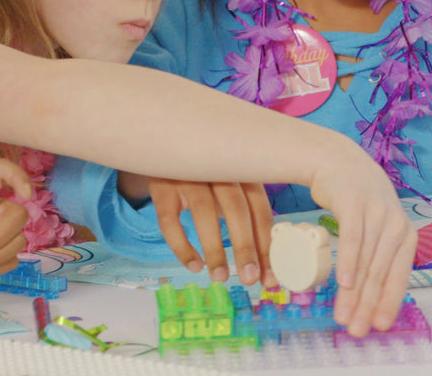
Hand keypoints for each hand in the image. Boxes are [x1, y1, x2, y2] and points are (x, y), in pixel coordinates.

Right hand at [148, 178, 273, 285]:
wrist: (169, 152)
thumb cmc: (211, 180)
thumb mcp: (233, 190)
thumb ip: (249, 217)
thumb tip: (265, 264)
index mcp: (243, 173)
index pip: (260, 210)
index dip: (266, 244)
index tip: (269, 276)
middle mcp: (218, 171)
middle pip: (236, 209)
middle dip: (245, 247)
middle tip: (249, 278)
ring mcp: (188, 177)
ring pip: (203, 212)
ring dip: (214, 249)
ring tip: (220, 277)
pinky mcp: (162, 188)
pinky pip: (170, 220)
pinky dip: (182, 246)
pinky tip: (194, 266)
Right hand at [305, 143, 415, 338]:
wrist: (338, 162)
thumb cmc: (357, 203)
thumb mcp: (376, 228)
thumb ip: (378, 256)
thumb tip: (369, 297)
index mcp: (405, 235)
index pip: (399, 276)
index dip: (388, 303)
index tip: (378, 327)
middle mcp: (396, 225)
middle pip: (380, 274)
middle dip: (367, 306)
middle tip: (355, 330)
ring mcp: (377, 213)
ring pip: (367, 262)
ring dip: (354, 293)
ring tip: (342, 315)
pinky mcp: (355, 204)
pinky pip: (353, 239)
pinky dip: (349, 263)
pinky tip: (343, 283)